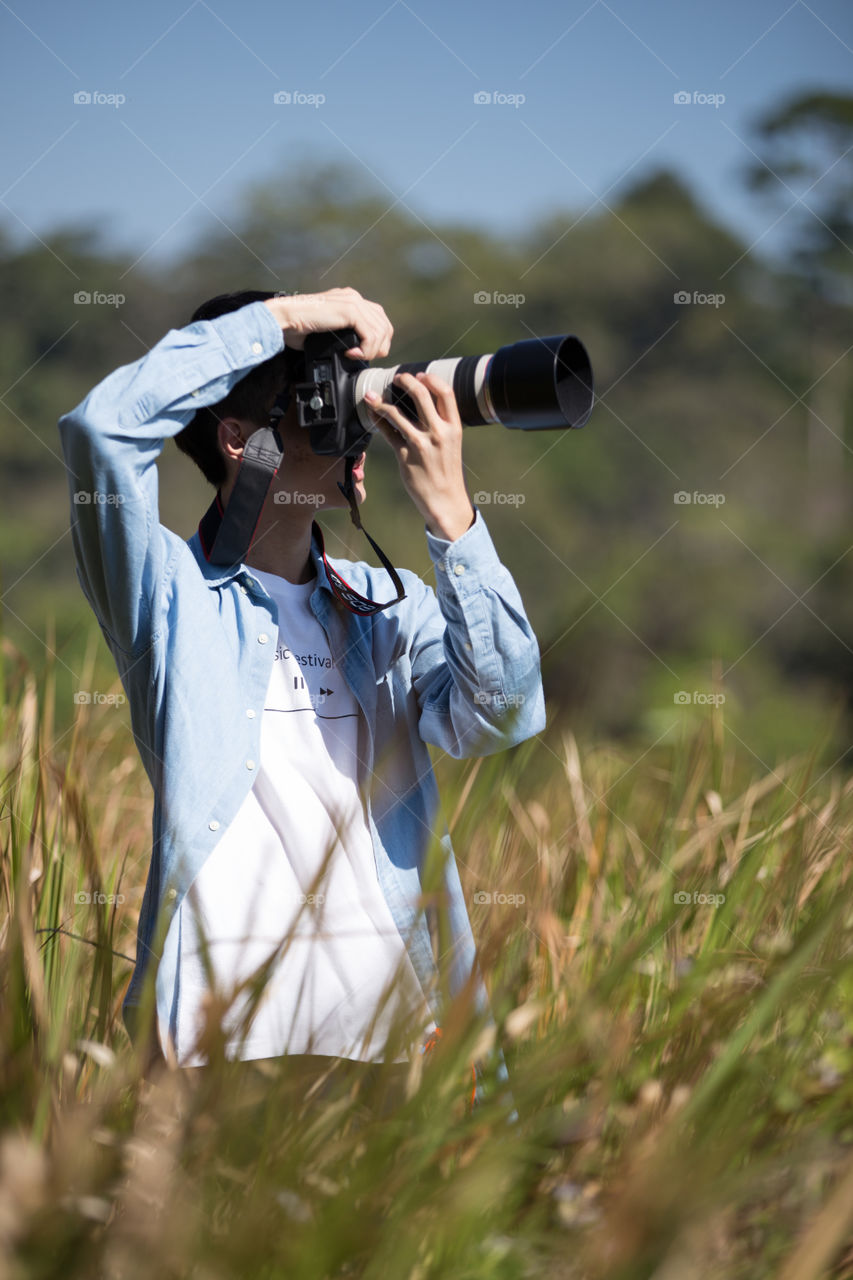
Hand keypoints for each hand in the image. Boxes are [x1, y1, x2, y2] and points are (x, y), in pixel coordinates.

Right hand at [263, 287, 392, 360]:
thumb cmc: (299, 327)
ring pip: (380, 331)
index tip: (363, 355)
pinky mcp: (349, 310)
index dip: (377, 341)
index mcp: (351, 300)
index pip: (379, 320)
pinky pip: (370, 335)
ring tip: (355, 356)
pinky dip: (365, 349)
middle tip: (364, 358)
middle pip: (385, 325)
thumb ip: (346, 334)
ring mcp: (353, 301)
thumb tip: (357, 351)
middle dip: (379, 347)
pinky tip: (351, 353)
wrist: (285, 319)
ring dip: (371, 351)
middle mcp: (354, 297)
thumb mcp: (329, 330)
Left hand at [365, 371, 474, 541]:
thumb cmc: (447, 471)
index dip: (431, 378)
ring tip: (372, 395)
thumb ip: (441, 423)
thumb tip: (425, 402)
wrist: (445, 500)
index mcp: (454, 428)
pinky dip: (377, 419)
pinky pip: (387, 432)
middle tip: (397, 378)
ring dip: (380, 401)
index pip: (446, 392)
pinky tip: (372, 414)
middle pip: (421, 395)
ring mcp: (420, 444)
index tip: (420, 374)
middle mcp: (438, 433)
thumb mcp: (452, 444)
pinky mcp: (405, 456)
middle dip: (405, 381)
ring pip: (397, 413)